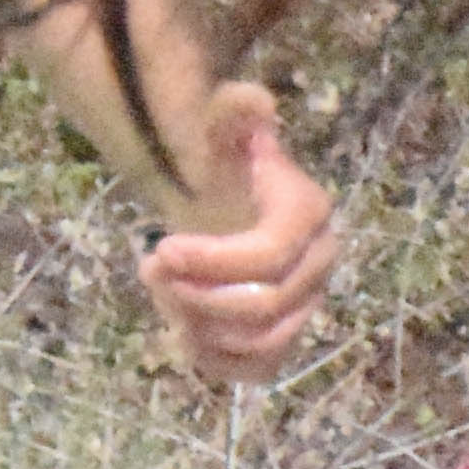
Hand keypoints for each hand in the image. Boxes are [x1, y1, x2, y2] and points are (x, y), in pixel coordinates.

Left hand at [141, 82, 339, 387]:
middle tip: (148, 268)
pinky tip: (180, 330)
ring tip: (163, 294)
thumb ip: (229, 115)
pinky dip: (214, 360)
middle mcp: (320, 265)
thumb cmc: (222, 170)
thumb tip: (250, 98)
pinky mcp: (285, 339)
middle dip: (196, 295)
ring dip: (199, 327)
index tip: (157, 250)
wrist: (226, 205)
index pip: (267, 256)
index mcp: (309, 215)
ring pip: (262, 344)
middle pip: (264, 306)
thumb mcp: (220, 136)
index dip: (210, 262)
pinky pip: (258, 370)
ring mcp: (307, 307)